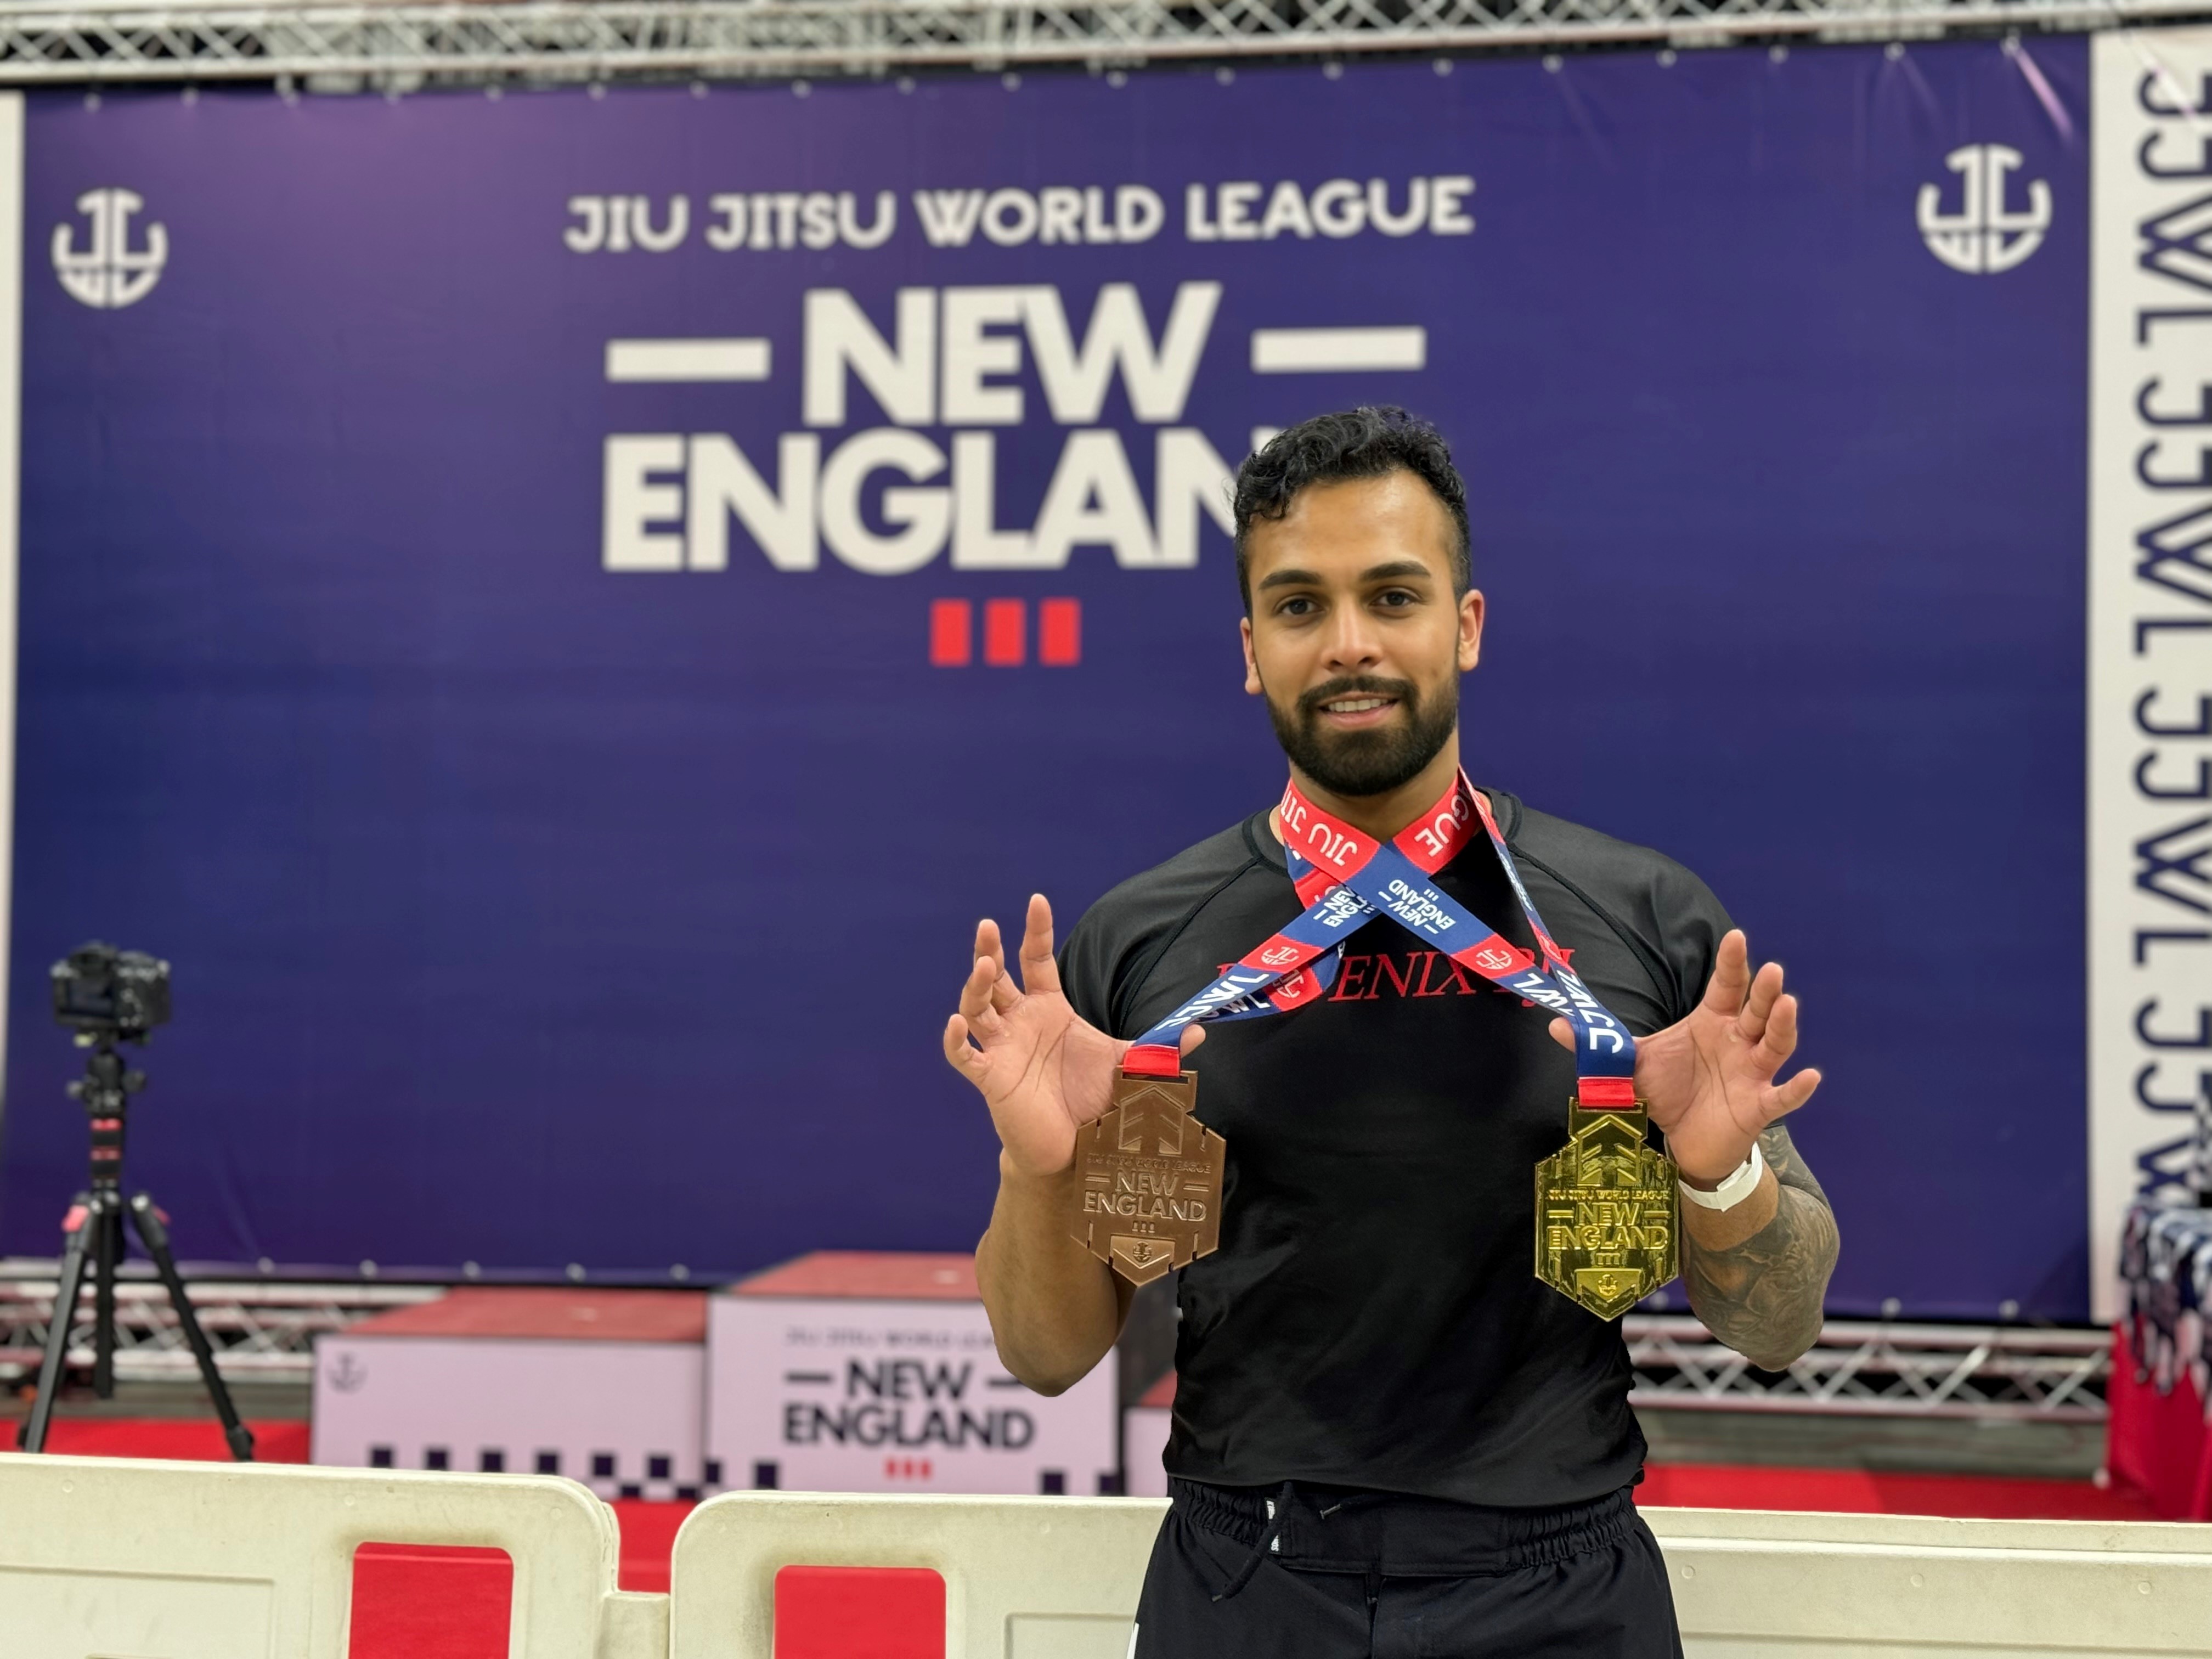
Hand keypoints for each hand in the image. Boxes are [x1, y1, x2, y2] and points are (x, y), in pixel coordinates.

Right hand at [943, 894, 1202, 1179]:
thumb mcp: (1129, 1066)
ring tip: (983, 965)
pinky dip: (955, 1040)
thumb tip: (1201, 1031)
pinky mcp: (991, 1078)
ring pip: (977, 1009)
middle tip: (988, 926)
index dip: (1036, 931)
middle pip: (997, 978)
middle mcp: (1021, 1022)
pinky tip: (956, 1022)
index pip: (1036, 960)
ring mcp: (1002, 1048)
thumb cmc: (1094, 1100)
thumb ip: (1159, 1047)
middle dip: (989, 950)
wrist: (1077, 1148)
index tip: (1037, 900)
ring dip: (976, 986)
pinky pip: (965, 1056)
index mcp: (1049, 1008)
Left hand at [1549, 929, 1818, 1183]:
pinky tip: (1812, 1076)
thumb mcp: (1632, 1065)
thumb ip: (1600, 1045)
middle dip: (1765, 991)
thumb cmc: (1668, 1092)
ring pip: (1774, 1044)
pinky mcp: (1759, 1107)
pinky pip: (1783, 1096)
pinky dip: (1798, 1088)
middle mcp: (1737, 1042)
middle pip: (1755, 1010)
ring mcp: (1753, 1073)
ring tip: (1788, 1004)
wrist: (1683, 1141)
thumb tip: (1553, 1025)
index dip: (1733, 963)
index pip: (1725, 987)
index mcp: (1710, 1023)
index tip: (1737, 936)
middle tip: (1772, 969)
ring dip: (1783, 1025)